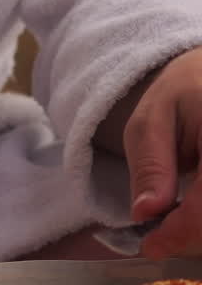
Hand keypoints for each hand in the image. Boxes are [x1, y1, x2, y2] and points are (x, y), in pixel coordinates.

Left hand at [123, 46, 201, 257]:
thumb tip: (145, 213)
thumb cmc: (182, 95)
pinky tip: (191, 216)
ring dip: (200, 232)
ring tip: (174, 223)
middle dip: (191, 235)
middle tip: (159, 238)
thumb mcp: (152, 119)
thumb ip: (151, 164)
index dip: (183, 229)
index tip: (152, 245)